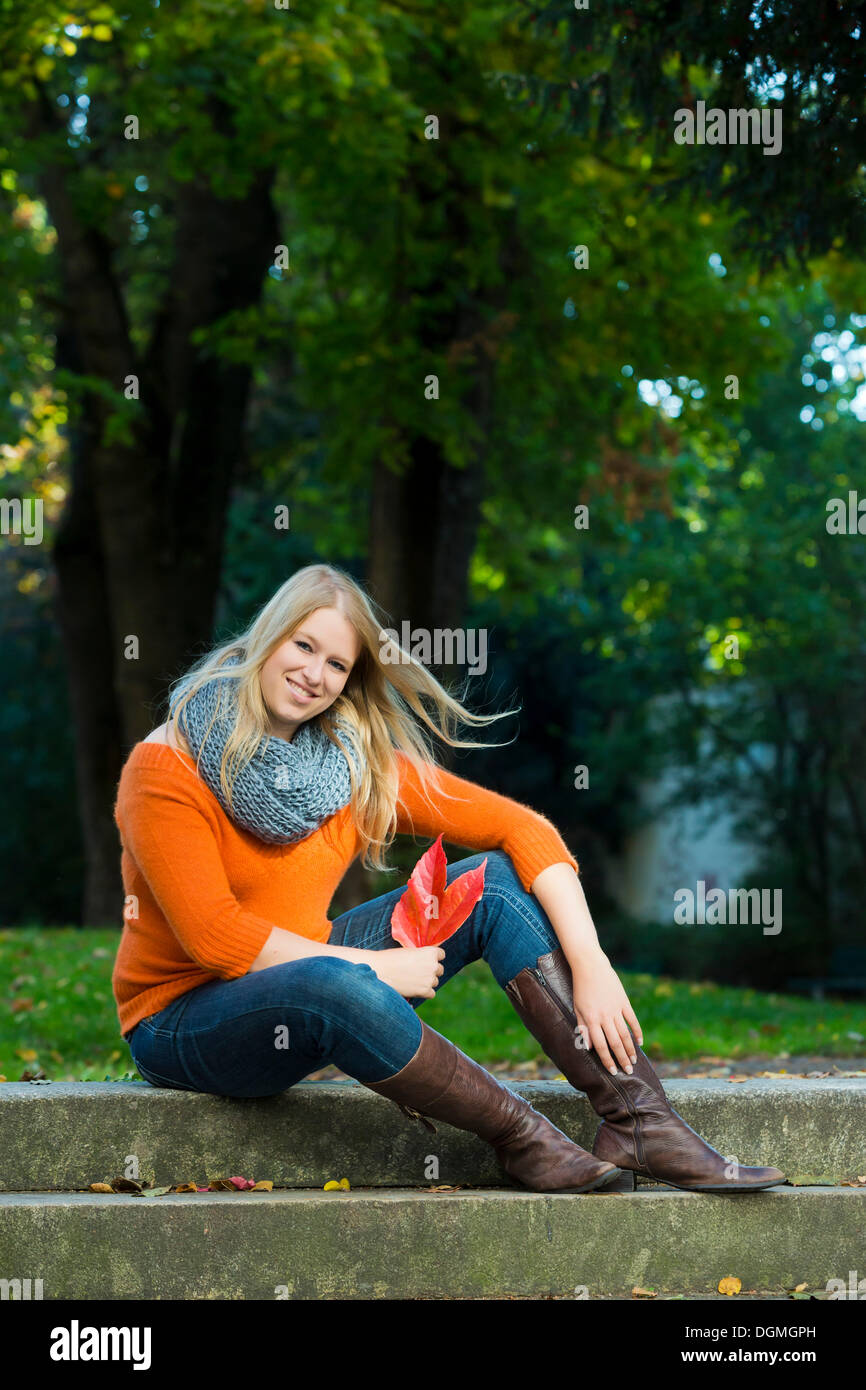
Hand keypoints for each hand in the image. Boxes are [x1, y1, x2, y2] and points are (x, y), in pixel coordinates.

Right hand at [361, 945, 445, 999]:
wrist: (379, 970)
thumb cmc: (391, 959)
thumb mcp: (409, 951)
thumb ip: (422, 955)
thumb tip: (428, 960)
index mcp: (430, 952)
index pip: (441, 955)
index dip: (432, 958)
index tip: (425, 961)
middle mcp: (433, 965)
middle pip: (439, 969)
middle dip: (430, 971)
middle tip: (417, 972)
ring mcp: (430, 979)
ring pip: (435, 982)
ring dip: (427, 982)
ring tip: (412, 980)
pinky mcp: (425, 991)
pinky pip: (431, 993)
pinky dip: (424, 992)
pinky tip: (414, 988)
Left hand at [570, 950, 642, 1075]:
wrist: (590, 965)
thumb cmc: (580, 987)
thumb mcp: (577, 1008)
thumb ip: (583, 1028)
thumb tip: (588, 1047)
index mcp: (591, 1020)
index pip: (600, 1046)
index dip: (607, 1060)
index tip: (613, 1071)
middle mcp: (604, 1017)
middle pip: (615, 1043)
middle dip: (622, 1059)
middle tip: (628, 1072)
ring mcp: (615, 1009)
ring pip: (625, 1034)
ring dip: (630, 1049)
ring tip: (634, 1061)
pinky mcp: (623, 1001)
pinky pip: (632, 1020)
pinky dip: (637, 1031)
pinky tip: (640, 1042)